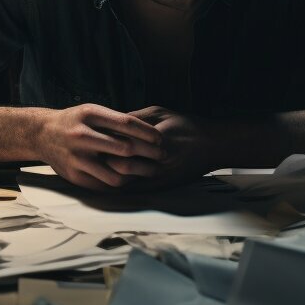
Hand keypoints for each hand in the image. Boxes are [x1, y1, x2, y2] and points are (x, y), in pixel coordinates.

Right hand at [37, 103, 163, 190]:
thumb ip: (115, 121)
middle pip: (125, 148)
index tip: (160, 138)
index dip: (148, 132)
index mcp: (89, 115)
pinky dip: (121, 182)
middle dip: (149, 153)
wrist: (42, 134)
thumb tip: (149, 132)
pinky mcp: (74, 176)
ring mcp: (77, 158)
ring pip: (117, 173)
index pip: (126, 123)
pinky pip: (105, 185)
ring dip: (138, 173)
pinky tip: (131, 177)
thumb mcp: (92, 112)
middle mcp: (82, 136)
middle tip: (162, 155)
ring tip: (149, 170)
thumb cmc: (75, 121)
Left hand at [105, 105, 220, 190]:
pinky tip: (107, 178)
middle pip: (118, 163)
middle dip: (103, 157)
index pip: (120, 141)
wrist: (212, 146)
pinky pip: (132, 191)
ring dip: (108, 173)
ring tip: (96, 163)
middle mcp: (156, 161)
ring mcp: (158, 178)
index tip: (94, 132)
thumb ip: (134, 118)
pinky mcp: (159, 188)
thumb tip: (108, 121)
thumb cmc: (186, 125)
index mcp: (154, 140)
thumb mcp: (160, 113)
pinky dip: (117, 185)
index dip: (104, 138)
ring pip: (123, 180)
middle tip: (92, 150)